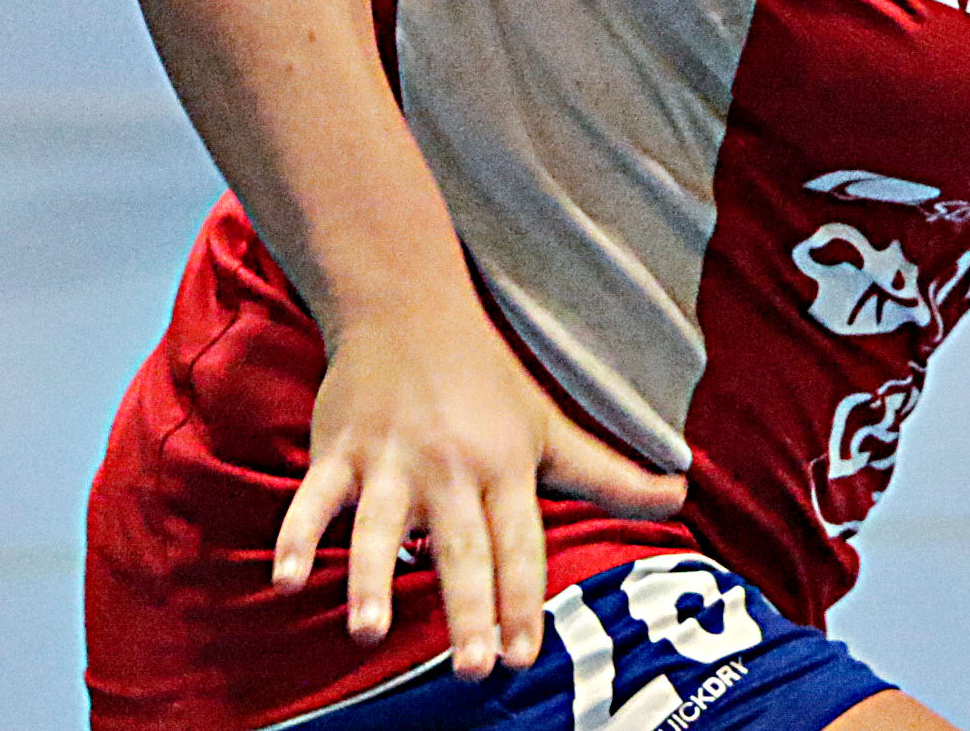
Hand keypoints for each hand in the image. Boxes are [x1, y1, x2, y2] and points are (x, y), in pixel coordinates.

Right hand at [272, 296, 685, 671]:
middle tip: (473, 666)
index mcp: (504, 466)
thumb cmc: (489, 379)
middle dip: (468, 606)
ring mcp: (392, 458)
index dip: (522, 598)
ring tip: (369, 630)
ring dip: (372, 576)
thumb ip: (610, 475)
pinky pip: (315, 498)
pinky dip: (297, 536)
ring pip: (381, 525)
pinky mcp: (340, 449)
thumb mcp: (551, 427)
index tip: (524, 652)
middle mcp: (451, 467)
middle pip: (462, 545)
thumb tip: (684, 498)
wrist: (410, 303)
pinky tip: (286, 579)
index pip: (520, 543)